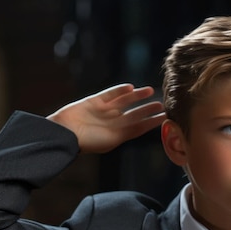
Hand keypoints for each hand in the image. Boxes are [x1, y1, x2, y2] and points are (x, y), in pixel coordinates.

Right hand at [47, 84, 165, 152]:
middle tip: (162, 103)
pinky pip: (110, 94)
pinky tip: (131, 87)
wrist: (65, 134)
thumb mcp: (112, 140)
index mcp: (118, 135)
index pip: (139, 127)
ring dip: (137, 96)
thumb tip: (148, 126)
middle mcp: (113, 122)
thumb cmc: (88, 142)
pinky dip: (119, 90)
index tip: (165, 117)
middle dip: (147, 109)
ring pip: (124, 101)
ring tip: (150, 90)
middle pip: (134, 114)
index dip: (152, 122)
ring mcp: (104, 111)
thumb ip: (128, 132)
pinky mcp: (94, 101)